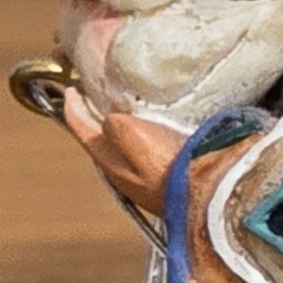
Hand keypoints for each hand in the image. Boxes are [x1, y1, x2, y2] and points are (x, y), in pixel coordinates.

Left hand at [61, 86, 186, 216]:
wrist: (210, 193)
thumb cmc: (172, 167)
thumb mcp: (134, 137)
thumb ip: (115, 125)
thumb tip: (111, 119)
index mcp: (109, 161)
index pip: (80, 129)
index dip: (72, 107)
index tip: (72, 89)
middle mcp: (122, 172)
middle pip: (99, 139)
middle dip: (95, 115)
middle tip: (98, 93)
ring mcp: (144, 179)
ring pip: (122, 145)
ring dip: (121, 125)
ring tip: (127, 104)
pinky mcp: (166, 179)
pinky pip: (146, 150)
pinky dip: (144, 134)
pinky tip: (158, 125)